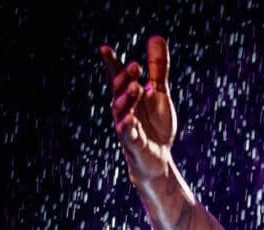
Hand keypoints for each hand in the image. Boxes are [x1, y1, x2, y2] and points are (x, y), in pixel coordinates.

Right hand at [98, 36, 176, 183]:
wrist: (158, 158)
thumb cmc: (155, 125)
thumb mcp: (160, 93)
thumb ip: (157, 69)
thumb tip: (156, 37)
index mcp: (129, 97)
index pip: (117, 78)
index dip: (111, 64)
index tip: (104, 48)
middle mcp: (123, 110)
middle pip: (119, 92)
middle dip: (125, 79)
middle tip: (136, 65)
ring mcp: (126, 128)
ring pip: (122, 112)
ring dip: (128, 99)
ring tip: (137, 87)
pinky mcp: (134, 145)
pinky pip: (128, 136)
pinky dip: (128, 128)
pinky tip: (131, 119)